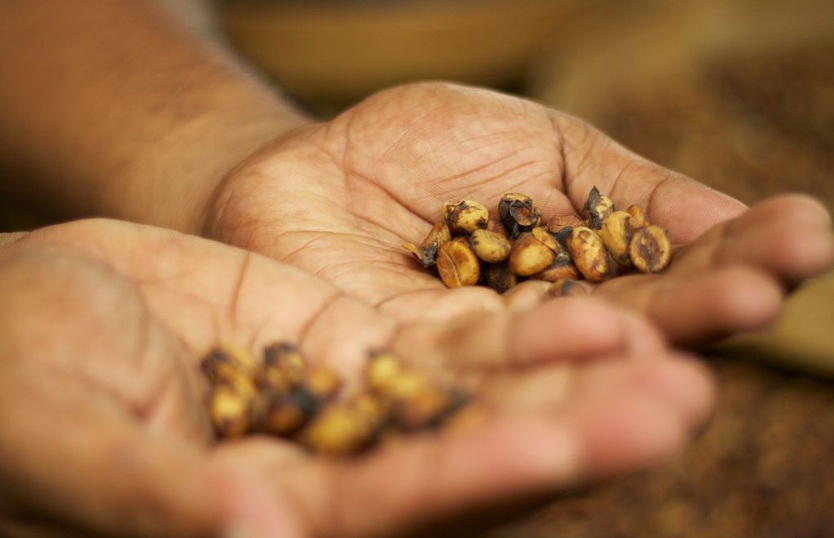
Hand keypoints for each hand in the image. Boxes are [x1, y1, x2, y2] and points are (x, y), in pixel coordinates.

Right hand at [0, 219, 710, 536]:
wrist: (28, 301)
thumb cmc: (16, 374)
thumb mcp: (68, 437)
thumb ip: (154, 497)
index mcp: (268, 521)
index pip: (390, 514)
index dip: (475, 478)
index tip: (564, 446)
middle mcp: (330, 475)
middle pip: (468, 463)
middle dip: (571, 436)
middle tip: (678, 404)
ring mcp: (351, 404)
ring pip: (480, 397)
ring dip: (573, 377)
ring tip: (672, 355)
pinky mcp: (355, 341)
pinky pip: (453, 338)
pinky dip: (521, 325)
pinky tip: (596, 305)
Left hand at [204, 83, 833, 346]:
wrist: (303, 171)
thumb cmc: (418, 155)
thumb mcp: (538, 149)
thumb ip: (625, 192)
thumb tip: (740, 221)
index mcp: (580, 283)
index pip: (669, 276)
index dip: (734, 258)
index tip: (806, 236)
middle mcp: (539, 339)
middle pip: (627, 335)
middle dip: (696, 317)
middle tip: (767, 296)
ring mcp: (477, 367)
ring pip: (560, 374)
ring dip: (628, 371)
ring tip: (695, 360)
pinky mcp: (406, 380)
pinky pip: (473, 377)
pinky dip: (533, 373)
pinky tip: (594, 361)